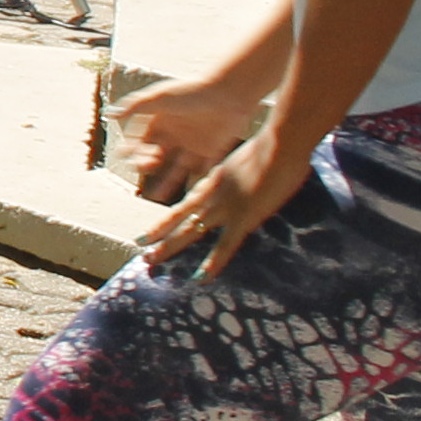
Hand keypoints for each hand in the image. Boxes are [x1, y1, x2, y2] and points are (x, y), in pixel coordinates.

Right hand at [115, 78, 264, 202]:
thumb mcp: (161, 96)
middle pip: (155, 155)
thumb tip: (109, 115)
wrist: (229, 93)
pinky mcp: (212, 150)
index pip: (140, 139)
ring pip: (176, 168)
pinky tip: (188, 196)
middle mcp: (175, 134)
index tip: (124, 156)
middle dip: (147, 164)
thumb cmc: (193, 91)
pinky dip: (196, 183)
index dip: (131, 148)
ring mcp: (193, 144)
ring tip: (156, 196)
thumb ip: (136, 106)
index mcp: (160, 121)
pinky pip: (202, 171)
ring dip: (166, 182)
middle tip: (148, 166)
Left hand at [137, 121, 314, 279]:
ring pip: (190, 230)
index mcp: (214, 179)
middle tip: (140, 248)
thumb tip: (258, 181)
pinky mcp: (244, 216)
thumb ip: (248, 174)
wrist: (281, 142)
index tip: (158, 228)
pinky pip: (225, 245)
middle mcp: (212, 193)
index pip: (187, 202)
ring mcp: (225, 205)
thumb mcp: (252, 161)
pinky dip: (212, 263)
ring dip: (169, 247)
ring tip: (149, 261)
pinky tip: (200, 278)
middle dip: (159, 234)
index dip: (172, 216)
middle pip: (179, 217)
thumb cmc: (277, 147)